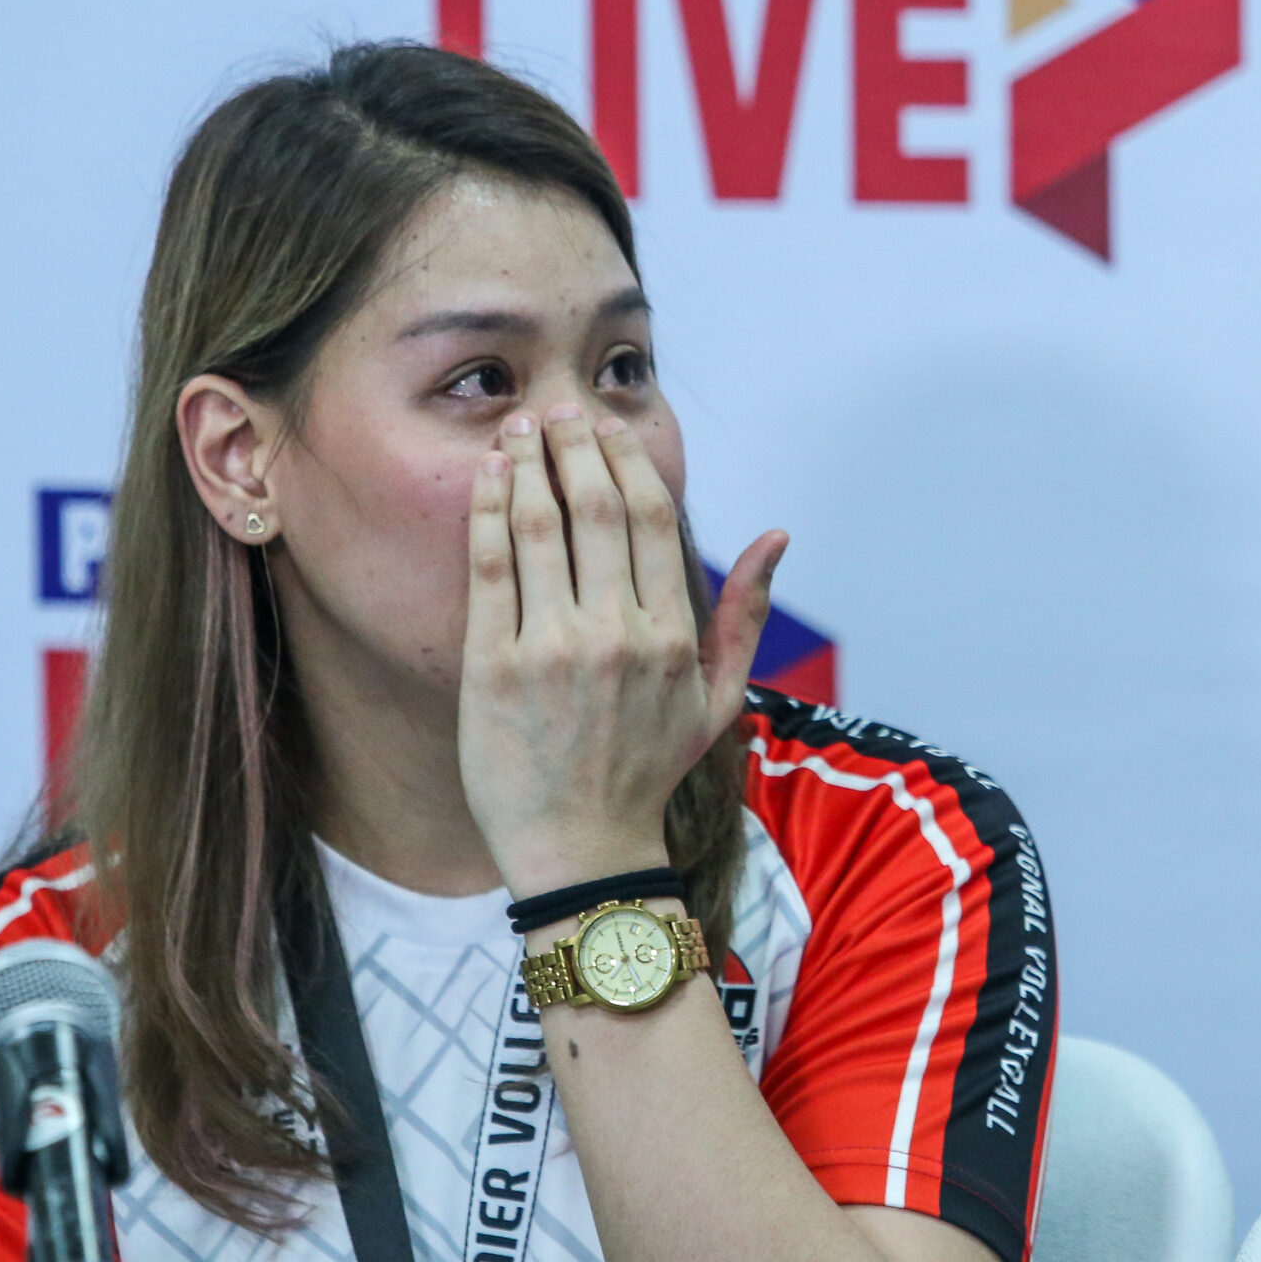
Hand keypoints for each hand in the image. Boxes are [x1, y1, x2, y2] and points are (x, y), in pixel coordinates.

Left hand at [460, 403, 784, 899]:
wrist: (582, 850)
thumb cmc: (646, 771)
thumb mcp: (717, 700)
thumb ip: (746, 614)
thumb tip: (777, 535)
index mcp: (672, 637)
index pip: (651, 520)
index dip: (627, 461)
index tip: (605, 427)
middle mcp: (618, 636)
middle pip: (598, 510)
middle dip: (576, 448)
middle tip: (557, 411)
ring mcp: (554, 650)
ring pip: (541, 528)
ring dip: (528, 466)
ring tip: (517, 432)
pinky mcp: (496, 667)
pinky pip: (492, 569)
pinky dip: (487, 513)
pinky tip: (484, 477)